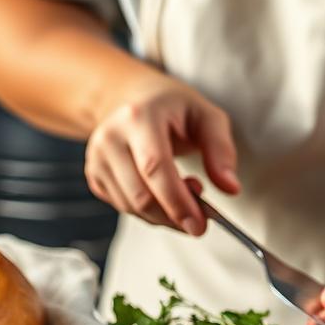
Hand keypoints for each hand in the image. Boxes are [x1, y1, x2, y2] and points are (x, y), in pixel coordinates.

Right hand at [85, 75, 240, 234]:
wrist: (132, 99)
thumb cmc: (173, 108)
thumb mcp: (206, 117)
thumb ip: (221, 150)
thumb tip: (230, 188)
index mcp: (139, 116)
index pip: (154, 168)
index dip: (177, 202)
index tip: (199, 225)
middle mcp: (110, 136)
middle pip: (141, 195)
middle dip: (174, 216)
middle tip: (199, 219)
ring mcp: (97, 157)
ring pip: (131, 208)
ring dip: (164, 215)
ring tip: (183, 192)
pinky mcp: (94, 175)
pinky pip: (123, 208)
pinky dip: (148, 212)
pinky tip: (162, 192)